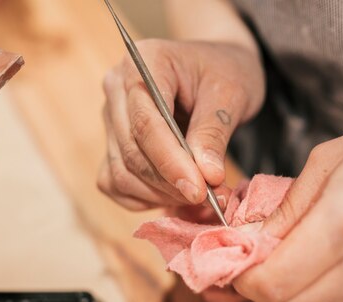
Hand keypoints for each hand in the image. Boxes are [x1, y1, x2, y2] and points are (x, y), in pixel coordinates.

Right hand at [97, 39, 264, 209]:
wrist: (216, 70)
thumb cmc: (225, 73)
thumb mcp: (231, 94)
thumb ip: (214, 133)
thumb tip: (207, 177)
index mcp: (144, 62)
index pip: (146, 123)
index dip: (171, 162)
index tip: (200, 190)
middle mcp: (117, 89)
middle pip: (131, 151)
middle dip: (171, 183)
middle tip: (214, 198)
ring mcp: (110, 119)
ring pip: (121, 174)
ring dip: (161, 195)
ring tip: (202, 195)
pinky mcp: (112, 145)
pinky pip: (116, 184)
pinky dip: (146, 198)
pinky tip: (177, 194)